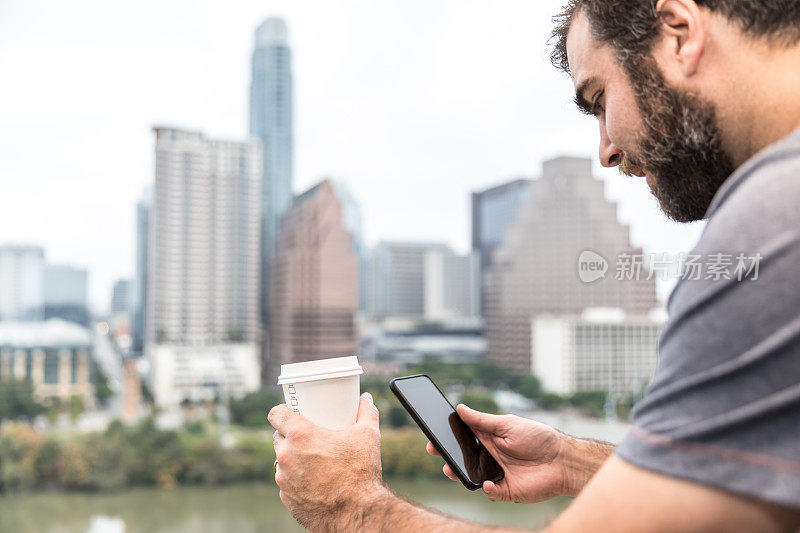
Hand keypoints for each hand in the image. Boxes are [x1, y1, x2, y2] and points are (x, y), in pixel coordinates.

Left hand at [269, 392, 389, 530]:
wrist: (357, 512)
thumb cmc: (361, 472)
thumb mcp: (368, 435)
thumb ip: (366, 412)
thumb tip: (366, 398)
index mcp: (301, 436)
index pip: (276, 414)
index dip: (281, 411)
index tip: (289, 412)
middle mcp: (287, 456)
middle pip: (278, 437)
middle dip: (288, 435)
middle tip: (306, 435)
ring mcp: (284, 479)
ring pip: (281, 461)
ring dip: (291, 458)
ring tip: (309, 458)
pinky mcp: (287, 498)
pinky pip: (286, 482)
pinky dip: (295, 479)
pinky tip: (310, 479)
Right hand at [427, 405, 603, 502]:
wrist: (563, 460)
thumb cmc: (538, 437)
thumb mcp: (507, 424)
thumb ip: (482, 420)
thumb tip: (460, 408)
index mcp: (488, 438)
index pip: (462, 437)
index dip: (447, 436)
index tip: (432, 434)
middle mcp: (489, 456)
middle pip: (462, 457)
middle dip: (446, 455)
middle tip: (434, 450)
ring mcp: (496, 473)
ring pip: (470, 476)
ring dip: (459, 473)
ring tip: (450, 468)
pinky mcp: (506, 490)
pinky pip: (490, 492)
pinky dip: (486, 488)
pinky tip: (488, 482)